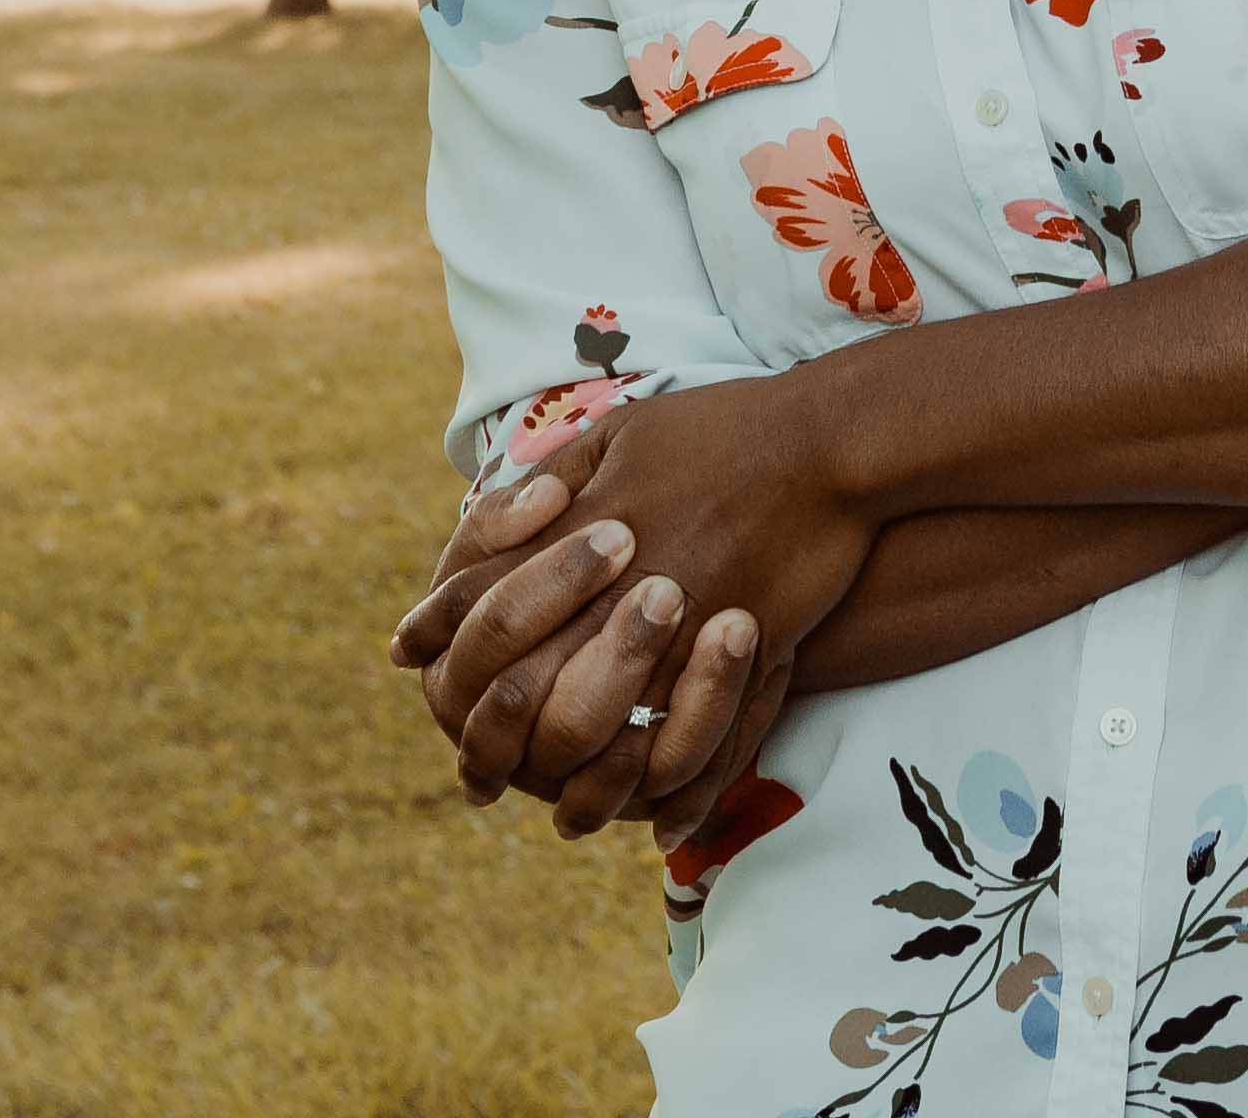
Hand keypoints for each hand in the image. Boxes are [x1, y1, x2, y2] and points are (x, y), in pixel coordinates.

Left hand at [395, 384, 864, 833]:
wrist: (831, 445)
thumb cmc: (723, 429)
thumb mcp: (619, 435)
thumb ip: (545, 487)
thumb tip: (470, 529)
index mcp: (574, 526)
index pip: (480, 603)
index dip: (440, 645)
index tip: (415, 674)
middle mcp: (612, 582)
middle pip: (524, 688)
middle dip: (494, 741)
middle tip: (479, 777)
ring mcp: (676, 621)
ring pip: (598, 728)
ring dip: (577, 784)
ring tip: (566, 816)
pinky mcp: (736, 652)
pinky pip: (687, 740)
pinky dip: (667, 787)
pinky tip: (657, 818)